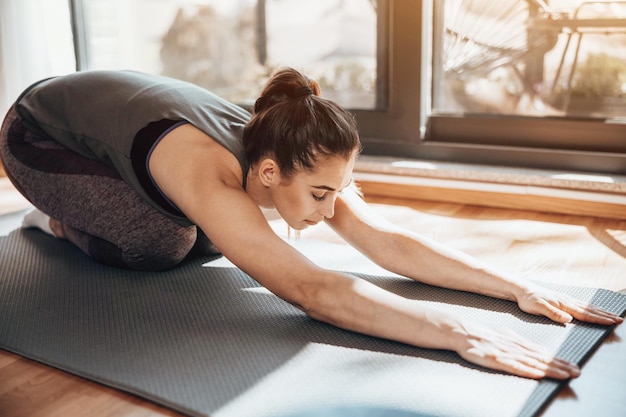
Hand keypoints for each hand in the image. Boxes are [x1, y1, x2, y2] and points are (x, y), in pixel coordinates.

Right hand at [454, 322, 579, 378]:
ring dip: (551, 369)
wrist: (463, 332)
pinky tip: (540, 374)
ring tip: (566, 375)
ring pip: (532, 362)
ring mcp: (506, 353)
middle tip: (577, 371)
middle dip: (561, 366)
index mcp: (518, 341)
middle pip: (541, 358)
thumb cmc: (482, 335)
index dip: (559, 360)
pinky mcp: (496, 359)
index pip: (542, 353)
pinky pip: (515, 366)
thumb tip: (541, 352)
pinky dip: (529, 370)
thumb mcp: (506, 336)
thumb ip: (522, 345)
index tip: (573, 366)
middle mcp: (515, 347)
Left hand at [515, 283, 623, 324]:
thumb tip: (569, 319)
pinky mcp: (563, 299)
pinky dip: (592, 307)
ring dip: (601, 311)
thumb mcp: (538, 308)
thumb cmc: (528, 300)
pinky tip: (595, 309)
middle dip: (605, 316)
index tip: (611, 323)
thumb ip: (553, 314)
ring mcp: (566, 299)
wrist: (522, 290)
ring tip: (613, 315)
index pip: (584, 314)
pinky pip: (582, 304)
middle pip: (590, 310)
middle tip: (619, 320)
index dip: (599, 319)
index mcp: (563, 304)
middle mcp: (567, 301)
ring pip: (587, 306)